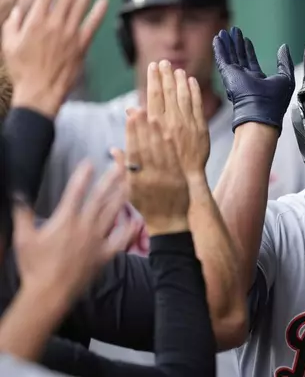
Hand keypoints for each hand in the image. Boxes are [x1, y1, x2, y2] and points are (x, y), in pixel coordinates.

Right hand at [2, 0, 107, 116]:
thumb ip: (13, 24)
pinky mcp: (81, 46)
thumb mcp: (8, 44)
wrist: (40, 91)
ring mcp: (69, 35)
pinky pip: (92, 25)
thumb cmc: (22, 70)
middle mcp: (53, 24)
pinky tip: (104, 2)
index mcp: (34, 21)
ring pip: (80, 6)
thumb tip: (20, 11)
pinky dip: (98, 12)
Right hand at [13, 161, 136, 301]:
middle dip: (111, 178)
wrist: (50, 293)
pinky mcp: (105, 254)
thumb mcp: (23, 238)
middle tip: (119, 165)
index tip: (90, 162)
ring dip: (121, 196)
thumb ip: (22, 213)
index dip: (83, 175)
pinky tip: (134, 219)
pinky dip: (129, 228)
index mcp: (65, 220)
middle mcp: (85, 226)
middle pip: (101, 197)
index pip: (76, 191)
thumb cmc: (34, 266)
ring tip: (127, 183)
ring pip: (114, 213)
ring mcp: (98, 240)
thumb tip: (18, 194)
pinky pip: (121, 238)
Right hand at [113, 109, 189, 235]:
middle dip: (142, 128)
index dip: (131, 133)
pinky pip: (173, 159)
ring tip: (154, 116)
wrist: (169, 223)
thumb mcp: (130, 191)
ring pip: (160, 152)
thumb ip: (123, 170)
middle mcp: (150, 178)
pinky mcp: (179, 179)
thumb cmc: (147, 206)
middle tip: (140, 109)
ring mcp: (166, 178)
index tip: (130, 117)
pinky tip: (168, 132)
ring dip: (156, 133)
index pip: (132, 152)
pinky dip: (170, 146)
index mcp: (136, 181)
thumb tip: (113, 149)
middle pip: (145, 148)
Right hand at [147, 60, 209, 178]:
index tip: (152, 67)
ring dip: (180, 81)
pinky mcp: (200, 129)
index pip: (153, 96)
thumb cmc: (160, 170)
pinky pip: (197, 106)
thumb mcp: (141, 153)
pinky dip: (195, 92)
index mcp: (155, 126)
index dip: (153, 80)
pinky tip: (192, 82)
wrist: (184, 184)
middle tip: (163, 62)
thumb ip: (136, 130)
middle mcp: (171, 122)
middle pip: (168, 93)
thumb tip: (131, 110)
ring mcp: (187, 125)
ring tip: (177, 68)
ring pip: (183, 96)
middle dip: (165, 75)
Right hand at [213, 26, 294, 133]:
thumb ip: (284, 62)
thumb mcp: (286, 78)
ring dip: (227, 44)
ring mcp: (235, 78)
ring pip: (230, 57)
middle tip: (234, 32)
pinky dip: (219, 49)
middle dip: (237, 44)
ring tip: (225, 32)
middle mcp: (245, 79)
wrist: (261, 113)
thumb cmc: (274, 102)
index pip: (252, 62)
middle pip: (239, 57)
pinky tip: (217, 40)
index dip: (249, 51)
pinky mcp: (228, 76)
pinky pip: (222, 59)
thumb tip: (284, 47)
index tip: (246, 40)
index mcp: (259, 81)